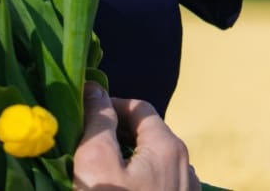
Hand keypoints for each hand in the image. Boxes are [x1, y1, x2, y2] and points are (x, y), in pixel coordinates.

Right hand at [73, 82, 199, 190]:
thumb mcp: (97, 163)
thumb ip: (98, 123)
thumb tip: (96, 88)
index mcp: (169, 146)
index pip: (138, 107)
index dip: (109, 107)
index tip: (83, 120)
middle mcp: (186, 165)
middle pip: (147, 135)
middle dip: (117, 135)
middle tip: (85, 147)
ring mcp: (187, 190)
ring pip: (153, 163)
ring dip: (128, 160)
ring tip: (101, 171)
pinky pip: (159, 183)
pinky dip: (139, 180)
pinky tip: (122, 188)